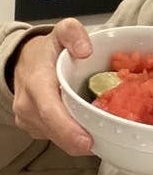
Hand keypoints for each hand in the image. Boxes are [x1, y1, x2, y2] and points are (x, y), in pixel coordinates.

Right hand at [13, 17, 93, 155]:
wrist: (25, 59)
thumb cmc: (47, 50)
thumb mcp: (62, 32)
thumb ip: (73, 33)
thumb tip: (85, 50)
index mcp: (36, 82)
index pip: (49, 111)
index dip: (68, 129)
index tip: (87, 141)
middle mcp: (28, 104)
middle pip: (53, 131)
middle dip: (78, 141)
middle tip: (105, 142)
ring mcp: (28, 119)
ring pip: (54, 138)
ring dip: (76, 140)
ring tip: (100, 133)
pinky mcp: (33, 127)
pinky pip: (53, 137)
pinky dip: (71, 137)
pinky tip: (87, 129)